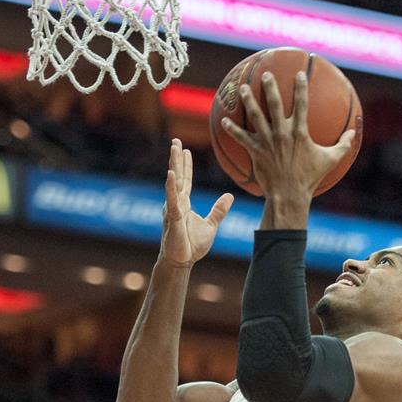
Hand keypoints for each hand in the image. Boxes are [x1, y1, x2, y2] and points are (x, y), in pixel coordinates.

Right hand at [160, 138, 232, 267]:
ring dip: (174, 165)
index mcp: (184, 204)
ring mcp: (173, 209)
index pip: (185, 180)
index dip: (185, 165)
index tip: (184, 149)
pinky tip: (171, 174)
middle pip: (178, 176)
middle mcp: (176, 203)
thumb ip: (219, 210)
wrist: (182, 261)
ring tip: (173, 149)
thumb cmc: (193, 245)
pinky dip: (171, 187)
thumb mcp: (211, 225)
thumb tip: (230, 196)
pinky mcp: (172, 218)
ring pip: (174, 183)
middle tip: (175, 140)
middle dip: (176, 158)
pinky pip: (172, 200)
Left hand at [223, 70, 355, 200]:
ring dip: (248, 100)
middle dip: (270, 87)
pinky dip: (232, 129)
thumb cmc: (310, 178)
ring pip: (255, 116)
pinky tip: (223, 120)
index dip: (301, 87)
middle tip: (266, 75)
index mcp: (300, 132)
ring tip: (243, 88)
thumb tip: (354, 133)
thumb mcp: (331, 160)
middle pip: (274, 104)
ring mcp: (267, 141)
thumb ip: (343, 145)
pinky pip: (242, 138)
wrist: (290, 194)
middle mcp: (282, 132)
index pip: (302, 103)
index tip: (299, 74)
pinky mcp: (256, 152)